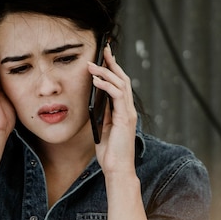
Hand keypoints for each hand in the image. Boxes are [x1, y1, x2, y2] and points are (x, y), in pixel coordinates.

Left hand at [88, 45, 137, 176]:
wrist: (117, 169)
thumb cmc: (110, 152)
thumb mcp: (103, 128)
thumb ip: (102, 114)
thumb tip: (94, 98)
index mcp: (123, 111)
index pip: (120, 84)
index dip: (113, 69)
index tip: (105, 56)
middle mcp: (129, 109)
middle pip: (123, 79)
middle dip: (112, 63)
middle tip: (103, 49)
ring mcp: (128, 112)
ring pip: (121, 84)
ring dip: (105, 72)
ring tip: (91, 65)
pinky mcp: (125, 118)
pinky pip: (117, 95)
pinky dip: (106, 85)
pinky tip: (96, 80)